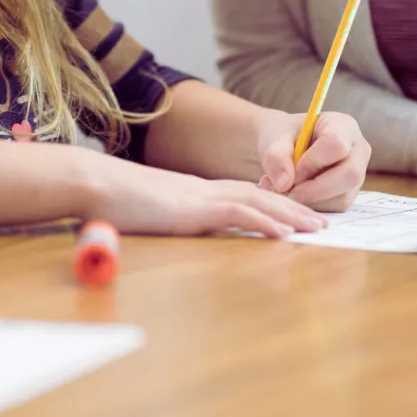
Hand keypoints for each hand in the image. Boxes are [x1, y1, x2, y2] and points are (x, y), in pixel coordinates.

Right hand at [84, 156, 328, 238]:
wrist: (92, 183)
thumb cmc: (111, 200)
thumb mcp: (148, 210)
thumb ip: (167, 217)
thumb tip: (175, 229)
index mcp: (193, 191)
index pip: (244, 194)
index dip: (275, 203)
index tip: (298, 216)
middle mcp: (201, 189)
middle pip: (259, 195)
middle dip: (294, 208)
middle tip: (324, 222)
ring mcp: (197, 197)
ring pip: (256, 201)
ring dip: (290, 214)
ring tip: (317, 228)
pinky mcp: (190, 209)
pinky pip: (235, 214)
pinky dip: (263, 222)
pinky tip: (284, 233)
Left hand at [255, 111, 370, 212]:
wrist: (285, 146)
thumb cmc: (283, 136)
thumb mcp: (274, 138)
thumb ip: (276, 156)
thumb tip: (284, 184)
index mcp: (342, 125)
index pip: (336, 145)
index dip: (313, 162)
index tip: (292, 169)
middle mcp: (357, 150)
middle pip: (349, 175)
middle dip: (316, 189)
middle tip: (288, 192)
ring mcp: (357, 174)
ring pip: (342, 197)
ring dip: (311, 200)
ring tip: (284, 190)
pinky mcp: (349, 193)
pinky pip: (336, 208)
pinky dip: (312, 206)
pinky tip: (295, 194)